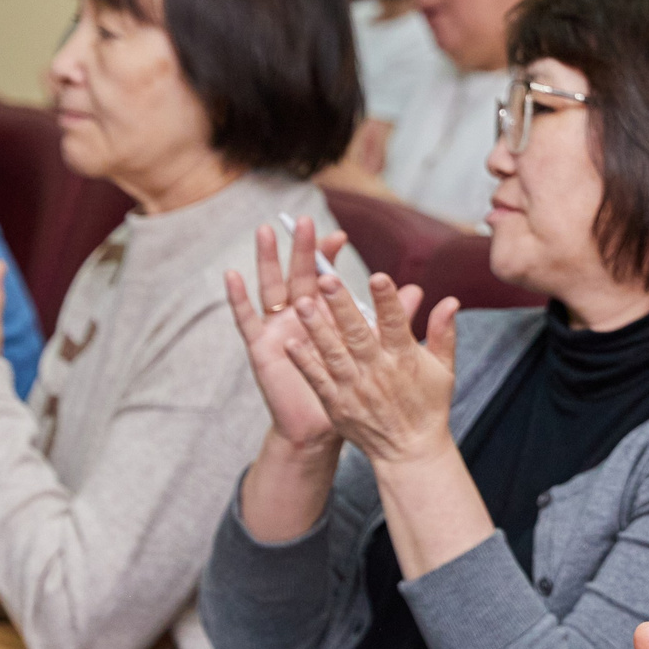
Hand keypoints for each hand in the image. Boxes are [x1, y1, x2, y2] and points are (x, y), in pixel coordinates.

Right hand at [226, 219, 417, 450]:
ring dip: (267, 261)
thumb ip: (392, 319)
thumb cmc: (354, 387)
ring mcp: (279, 330)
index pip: (327, 277)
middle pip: (298, 276)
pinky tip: (232, 275)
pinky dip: (237, 298)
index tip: (340, 236)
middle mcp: (300, 316)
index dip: (330, 256)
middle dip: (300, 249)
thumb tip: (416, 290)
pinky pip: (246, 320)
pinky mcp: (262, 348)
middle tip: (302, 221)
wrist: (329, 426)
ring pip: (270, 288)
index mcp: (327, 314)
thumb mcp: (375, 350)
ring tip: (264, 232)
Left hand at [282, 257, 457, 464]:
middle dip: (342, 307)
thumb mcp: (443, 369)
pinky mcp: (337, 404)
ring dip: (317, 329)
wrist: (410, 451)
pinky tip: (291, 343)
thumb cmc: (428, 406)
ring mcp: (355, 388)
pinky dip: (305, 363)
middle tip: (327, 280)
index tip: (377, 277)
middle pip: (358, 334)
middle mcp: (378, 371)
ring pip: (333, 353)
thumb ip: (443, 333)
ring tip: (302, 303)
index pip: (396, 324)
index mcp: (404, 359)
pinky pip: (318, 380)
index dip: (388, 301)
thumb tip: (450, 301)